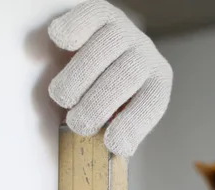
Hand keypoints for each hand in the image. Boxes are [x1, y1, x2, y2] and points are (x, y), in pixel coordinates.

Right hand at [47, 0, 172, 156]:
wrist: (91, 52)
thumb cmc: (99, 94)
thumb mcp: (111, 118)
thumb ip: (111, 131)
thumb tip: (108, 152)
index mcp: (155, 85)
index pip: (152, 104)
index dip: (133, 125)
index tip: (112, 143)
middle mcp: (145, 56)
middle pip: (125, 76)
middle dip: (97, 106)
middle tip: (77, 122)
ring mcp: (124, 31)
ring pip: (105, 48)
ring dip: (77, 78)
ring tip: (62, 96)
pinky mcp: (101, 12)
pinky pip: (89, 17)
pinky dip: (72, 30)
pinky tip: (59, 43)